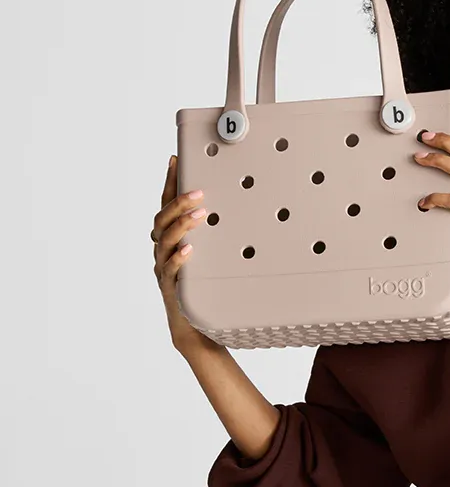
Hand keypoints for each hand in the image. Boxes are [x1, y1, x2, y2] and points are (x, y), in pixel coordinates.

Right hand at [151, 156, 223, 354]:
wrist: (197, 326)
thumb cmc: (208, 286)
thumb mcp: (215, 255)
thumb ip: (221, 235)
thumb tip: (251, 209)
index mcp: (171, 238)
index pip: (167, 205)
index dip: (169, 183)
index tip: (176, 159)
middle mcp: (163, 250)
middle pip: (162, 219)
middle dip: (178, 203)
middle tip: (198, 193)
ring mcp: (164, 268)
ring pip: (164, 240)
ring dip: (181, 225)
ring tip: (199, 215)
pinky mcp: (170, 288)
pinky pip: (170, 270)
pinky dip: (178, 259)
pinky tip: (189, 251)